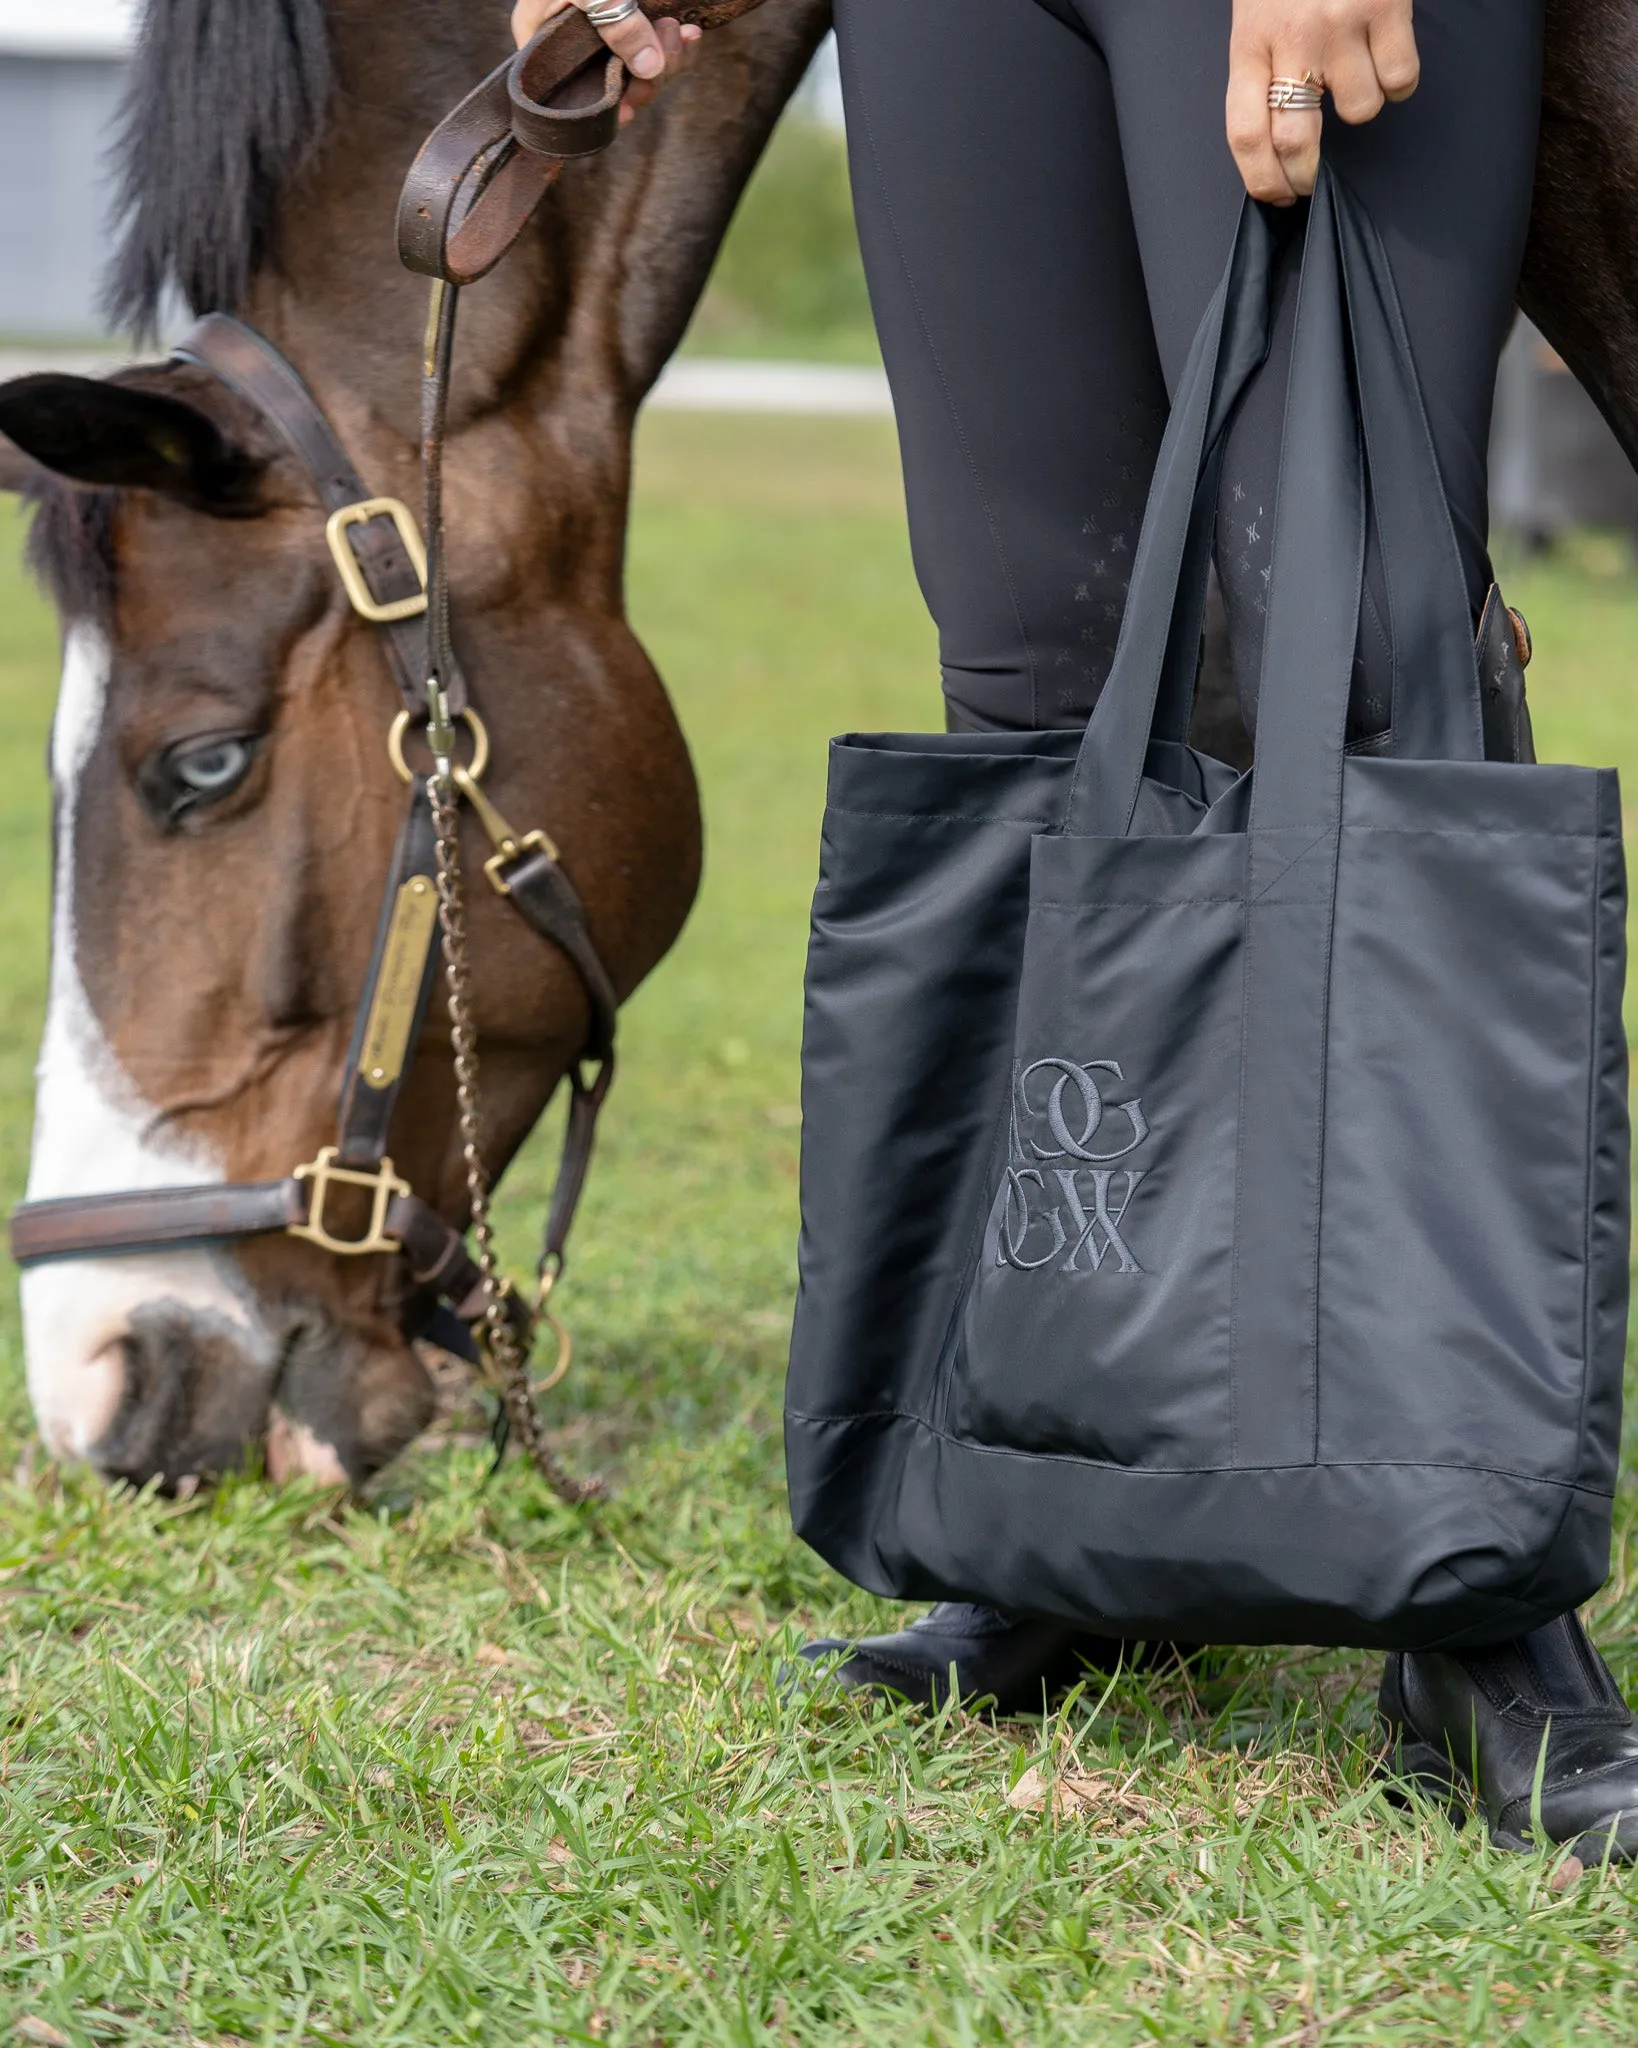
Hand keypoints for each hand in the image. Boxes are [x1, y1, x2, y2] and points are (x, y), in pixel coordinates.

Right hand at [511, 0, 702, 124]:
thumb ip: (616, 23)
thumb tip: (648, 69)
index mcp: (542, 40)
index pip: (574, 97)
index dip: (607, 106)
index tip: (634, 103)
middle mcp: (571, 45)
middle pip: (614, 86)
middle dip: (649, 74)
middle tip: (672, 39)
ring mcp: (603, 35)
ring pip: (640, 71)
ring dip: (668, 58)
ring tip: (681, 30)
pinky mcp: (631, 23)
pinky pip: (656, 51)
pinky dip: (676, 46)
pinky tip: (691, 33)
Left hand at [1227, 0, 1419, 203]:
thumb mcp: (1257, 16)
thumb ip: (1262, 69)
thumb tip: (1273, 142)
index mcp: (1251, 44)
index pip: (1245, 134)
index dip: (1261, 180)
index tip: (1276, 196)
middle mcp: (1293, 41)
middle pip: (1296, 140)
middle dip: (1305, 175)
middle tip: (1310, 182)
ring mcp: (1341, 26)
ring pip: (1360, 112)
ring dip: (1362, 105)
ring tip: (1356, 72)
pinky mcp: (1386, 9)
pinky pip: (1400, 79)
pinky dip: (1398, 79)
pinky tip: (1386, 54)